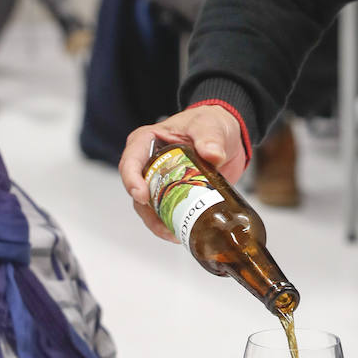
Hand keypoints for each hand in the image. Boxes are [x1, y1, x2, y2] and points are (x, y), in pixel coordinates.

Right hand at [119, 104, 246, 240]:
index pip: (130, 162)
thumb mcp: (210, 126)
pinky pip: (164, 212)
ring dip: (158, 223)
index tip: (142, 196)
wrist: (227, 136)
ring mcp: (158, 181)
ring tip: (174, 234)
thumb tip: (213, 154)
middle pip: (137, 190)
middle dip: (147, 210)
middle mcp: (147, 163)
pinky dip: (170, 224)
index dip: (131, 180)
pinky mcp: (172, 194)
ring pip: (148, 207)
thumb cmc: (211, 123)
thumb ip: (210, 137)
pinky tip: (180, 233)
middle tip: (164, 225)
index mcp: (146, 141)